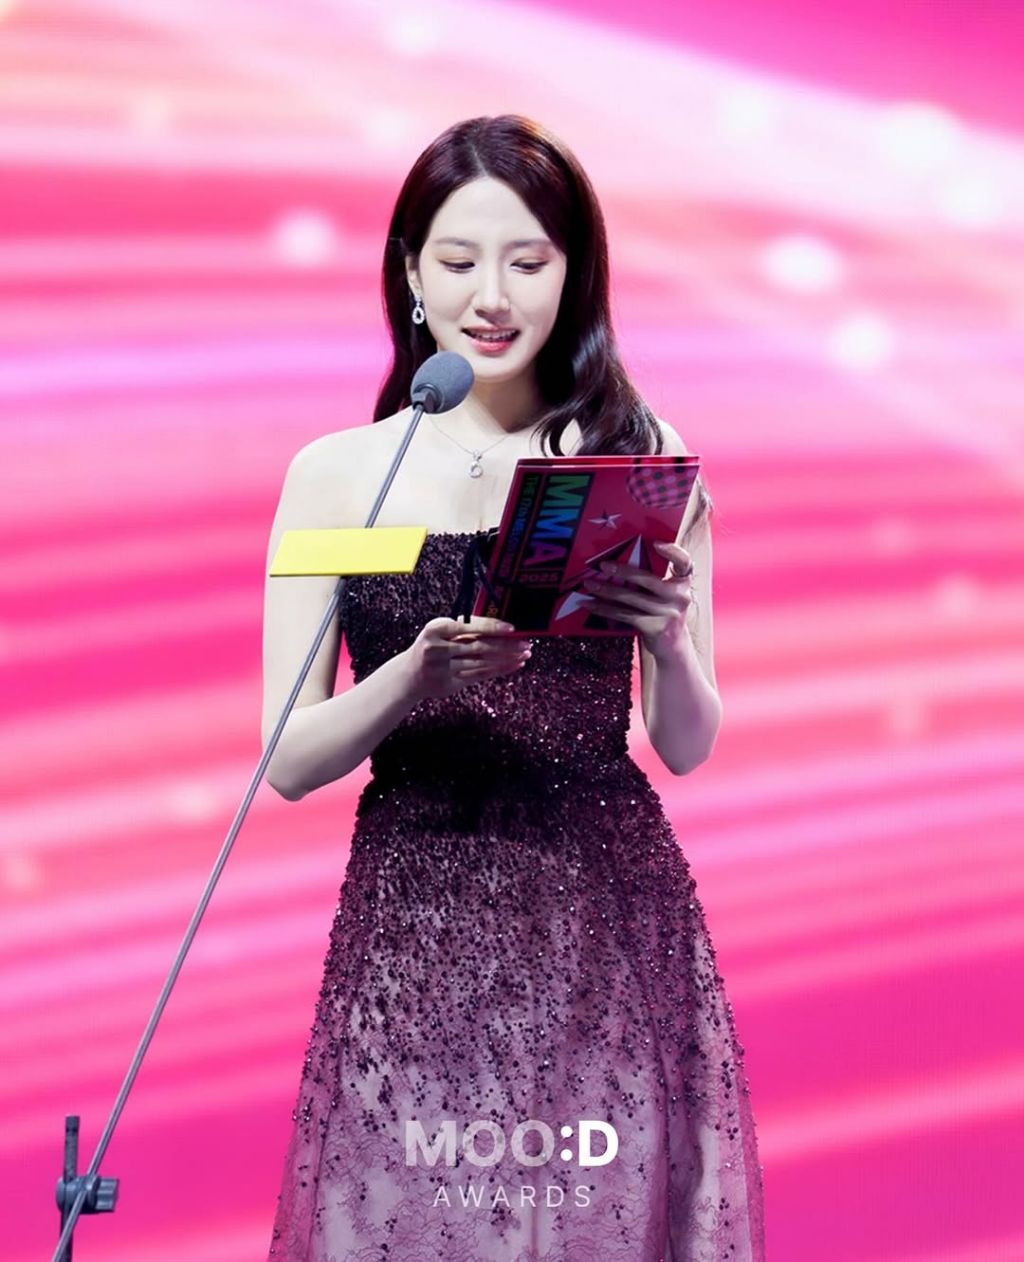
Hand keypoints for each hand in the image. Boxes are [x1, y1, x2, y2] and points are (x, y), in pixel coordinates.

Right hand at [405, 616, 531, 700]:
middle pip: (479, 646)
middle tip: (526, 643)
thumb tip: (500, 625)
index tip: (511, 628)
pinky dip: (499, 670)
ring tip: (524, 655)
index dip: (492, 627)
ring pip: (482, 662)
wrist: (409, 675)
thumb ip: (464, 628)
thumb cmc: (431, 646)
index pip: (469, 626)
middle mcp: (437, 648)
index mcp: (436, 628)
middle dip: (506, 645)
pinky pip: (479, 675)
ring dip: (506, 659)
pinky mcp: (449, 683)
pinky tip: (513, 665)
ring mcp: (443, 668)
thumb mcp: (440, 632)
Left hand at [580, 540, 693, 658]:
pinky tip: (590, 604)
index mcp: (683, 581)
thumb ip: (656, 576)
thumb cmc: (664, 610)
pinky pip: (624, 614)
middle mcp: (680, 596)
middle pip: (648, 580)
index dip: (672, 551)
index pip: (684, 561)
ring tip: (589, 584)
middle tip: (603, 565)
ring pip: (631, 598)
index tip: (656, 543)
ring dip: (607, 590)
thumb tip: (622, 558)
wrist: (672, 645)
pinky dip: (604, 608)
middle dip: (623, 571)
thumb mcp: (668, 592)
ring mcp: (668, 614)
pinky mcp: (654, 628)